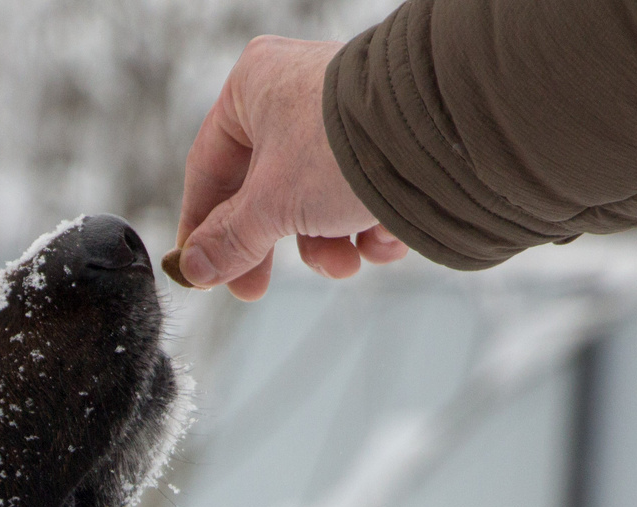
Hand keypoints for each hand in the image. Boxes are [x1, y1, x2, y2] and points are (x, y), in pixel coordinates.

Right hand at [173, 36, 407, 299]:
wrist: (442, 132)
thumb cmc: (341, 147)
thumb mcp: (271, 204)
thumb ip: (229, 240)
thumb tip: (194, 270)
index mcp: (252, 89)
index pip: (208, 168)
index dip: (200, 226)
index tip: (200, 271)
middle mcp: (295, 97)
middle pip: (263, 192)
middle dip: (271, 247)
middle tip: (256, 288)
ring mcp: (342, 120)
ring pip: (313, 201)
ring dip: (326, 246)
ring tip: (345, 264)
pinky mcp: (386, 142)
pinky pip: (359, 195)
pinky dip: (367, 228)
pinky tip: (382, 238)